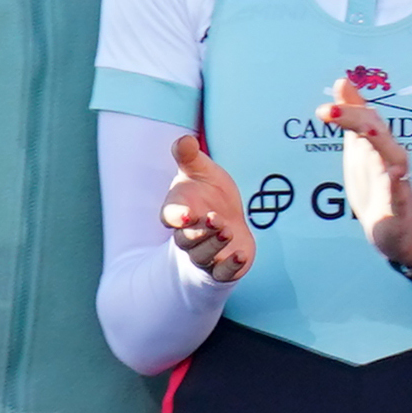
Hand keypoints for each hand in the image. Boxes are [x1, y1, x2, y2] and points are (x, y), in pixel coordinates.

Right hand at [161, 128, 253, 283]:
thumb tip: (183, 140)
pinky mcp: (223, 267)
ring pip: (202, 256)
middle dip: (200, 231)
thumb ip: (189, 157)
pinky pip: (221, 273)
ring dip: (214, 245)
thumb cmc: (208, 193)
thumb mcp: (200, 171)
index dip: (177, 217)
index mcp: (178, 213)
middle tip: (216, 219)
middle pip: (187, 240)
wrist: (227, 219)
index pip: (170, 217)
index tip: (186, 214)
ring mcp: (205, 253)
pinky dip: (229, 267)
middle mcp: (187, 236)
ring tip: (228, 231)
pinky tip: (241, 256)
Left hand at [320, 82, 411, 271]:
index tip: (323, 107)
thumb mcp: (360, 148)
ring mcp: (398, 183)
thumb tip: (342, 82)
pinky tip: (395, 175)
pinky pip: (401, 195)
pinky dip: (399, 185)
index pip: (365, 119)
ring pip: (394, 158)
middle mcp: (390, 159)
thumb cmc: (378, 185)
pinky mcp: (401, 208)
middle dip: (356, 119)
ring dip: (380, 143)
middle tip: (328, 111)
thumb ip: (353, 116)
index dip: (347, 109)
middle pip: (377, 133)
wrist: (400, 232)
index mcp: (378, 146)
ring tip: (366, 128)